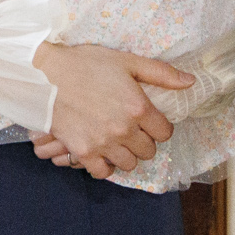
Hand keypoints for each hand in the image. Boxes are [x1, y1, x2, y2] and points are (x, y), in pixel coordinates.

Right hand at [25, 43, 191, 175]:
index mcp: (138, 107)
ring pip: (129, 164)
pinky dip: (104, 166)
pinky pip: (102, 172)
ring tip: (117, 142)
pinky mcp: (83, 151)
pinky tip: (101, 153)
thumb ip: (160, 73)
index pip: (165, 132)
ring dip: (126, 155)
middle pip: (148, 151)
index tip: (149, 121)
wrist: (45, 76)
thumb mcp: (126, 61)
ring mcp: (103, 143)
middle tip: (132, 130)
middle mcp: (124, 129)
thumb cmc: (85, 64)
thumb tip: (190, 82)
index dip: (159, 126)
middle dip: (144, 141)